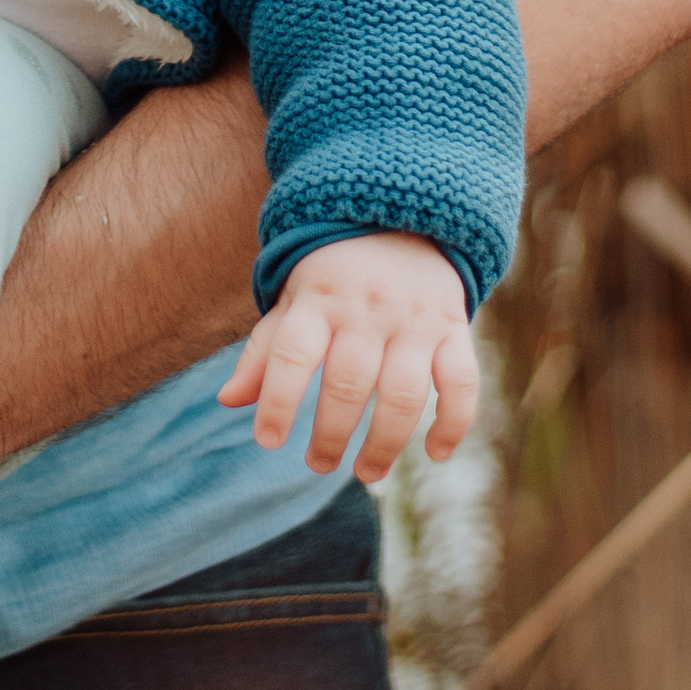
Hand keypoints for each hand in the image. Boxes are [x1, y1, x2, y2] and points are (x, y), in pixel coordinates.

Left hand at [219, 231, 477, 482]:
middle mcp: (366, 309)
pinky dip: (454, 422)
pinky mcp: (453, 328)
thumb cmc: (334, 275)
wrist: (402, 216)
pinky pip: (462, 381)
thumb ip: (264, 351)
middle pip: (348, 382)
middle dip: (331, 434)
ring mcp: (414, 320)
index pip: (291, 354)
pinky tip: (436, 453)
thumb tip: (228, 401)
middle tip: (318, 465)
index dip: (277, 400)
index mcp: (318, 300)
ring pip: (404, 393)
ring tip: (366, 473)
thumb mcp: (293, 300)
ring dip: (385, 442)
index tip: (268, 441)